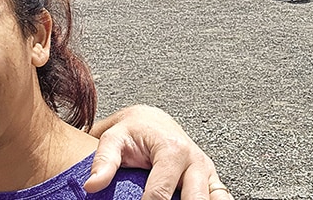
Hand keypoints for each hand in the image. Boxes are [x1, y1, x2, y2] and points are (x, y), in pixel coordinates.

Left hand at [84, 105, 231, 199]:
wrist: (152, 120)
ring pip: (215, 199)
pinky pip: (221, 198)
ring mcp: (207, 172)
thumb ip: (103, 161)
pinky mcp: (212, 180)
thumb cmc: (132, 130)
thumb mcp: (113, 138)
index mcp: (173, 150)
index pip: (160, 195)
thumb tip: (92, 185)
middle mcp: (196, 161)